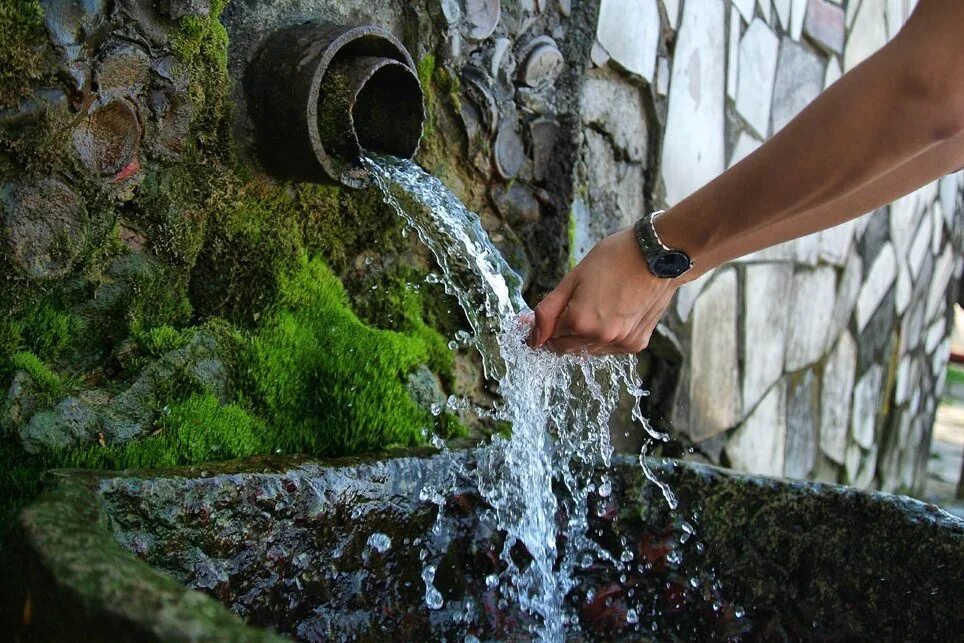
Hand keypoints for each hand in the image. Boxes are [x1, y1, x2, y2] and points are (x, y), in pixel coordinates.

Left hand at [528, 228, 680, 354]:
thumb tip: (532, 337)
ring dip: (584, 336)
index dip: (545, 327)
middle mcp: (600, 338)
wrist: (657, 256)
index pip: (550, 338)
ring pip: (589, 350)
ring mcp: (621, 343)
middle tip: (571, 307)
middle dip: (563, 332)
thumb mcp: (572, 278)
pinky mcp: (636, 343)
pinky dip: (605, 336)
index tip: (543, 318)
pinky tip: (612, 313)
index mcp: (580, 322)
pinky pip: (610, 348)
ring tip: (596, 305)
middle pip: (567, 348)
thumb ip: (548, 311)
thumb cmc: (614, 259)